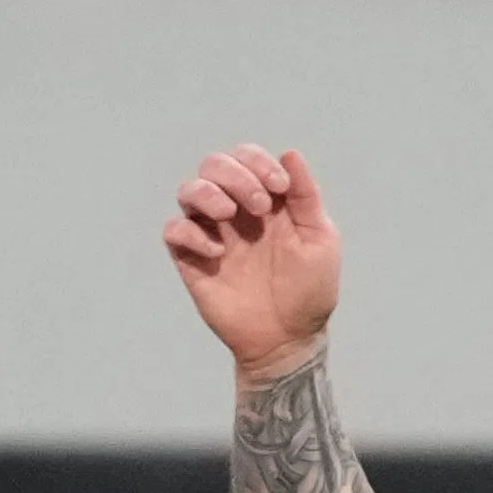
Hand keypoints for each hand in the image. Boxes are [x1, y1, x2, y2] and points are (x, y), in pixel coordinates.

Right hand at [163, 143, 340, 383]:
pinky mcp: (192, 260)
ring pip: (189, 189)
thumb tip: (290, 153)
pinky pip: (174, 230)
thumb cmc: (309, 290)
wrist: (289, 338)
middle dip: (236, 175)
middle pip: (214, 165)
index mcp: (265, 199)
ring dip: (207, 192)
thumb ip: (306, 196)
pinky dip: (191, 232)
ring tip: (228, 214)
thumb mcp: (319, 239)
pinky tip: (217, 253)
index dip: (258, 162)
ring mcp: (211, 233)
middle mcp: (234, 210)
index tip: (279, 188)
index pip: (247, 157)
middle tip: (259, 207)